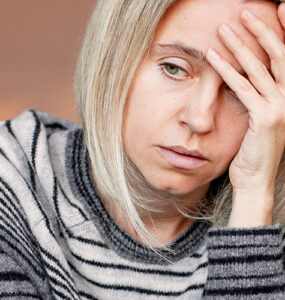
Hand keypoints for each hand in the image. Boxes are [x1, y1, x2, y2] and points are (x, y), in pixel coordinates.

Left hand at [206, 5, 284, 226]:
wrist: (255, 178)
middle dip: (260, 31)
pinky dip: (227, 71)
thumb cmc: (254, 150)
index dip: (282, 33)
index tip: (275, 11)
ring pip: (259, 68)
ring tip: (223, 29)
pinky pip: (243, 88)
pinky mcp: (265, 118)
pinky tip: (213, 57)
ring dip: (240, 45)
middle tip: (242, 12)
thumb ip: (256, 96)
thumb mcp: (259, 118)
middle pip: (278, 55)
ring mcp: (280, 108)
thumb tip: (241, 76)